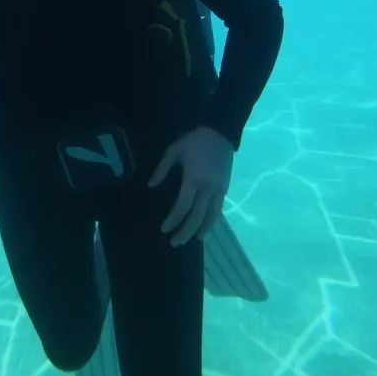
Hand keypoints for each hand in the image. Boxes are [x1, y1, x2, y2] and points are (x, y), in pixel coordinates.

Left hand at [148, 125, 234, 246]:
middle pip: (197, 217)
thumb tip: (151, 186)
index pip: (183, 206)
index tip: (164, 229)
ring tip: (191, 240)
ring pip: (211, 217)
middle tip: (174, 242)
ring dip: (200, 231)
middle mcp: (208, 188)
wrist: (220, 132)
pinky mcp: (225, 189)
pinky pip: (218, 210)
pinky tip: (204, 228)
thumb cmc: (194, 141)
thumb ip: (162, 169)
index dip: (173, 220)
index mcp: (193, 179)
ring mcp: (219, 190)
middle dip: (185, 232)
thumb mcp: (173, 151)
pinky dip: (211, 221)